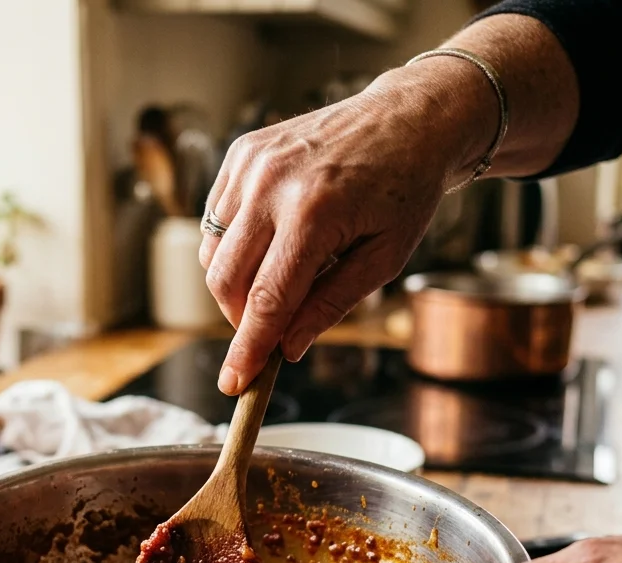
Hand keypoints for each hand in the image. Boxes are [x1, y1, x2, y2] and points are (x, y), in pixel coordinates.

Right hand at [200, 61, 495, 394]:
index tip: (234, 384)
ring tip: (283, 275)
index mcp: (315, 213)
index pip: (266, 300)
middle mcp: (273, 184)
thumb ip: (331, 305)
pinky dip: (234, 246)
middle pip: (226, 281)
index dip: (248, 349)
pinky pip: (216, 221)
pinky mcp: (242, 153)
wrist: (408, 119)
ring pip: (213, 254)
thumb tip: (288, 348)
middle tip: (273, 328)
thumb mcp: (384, 259)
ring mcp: (252, 164)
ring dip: (236, 284)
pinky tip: (272, 240)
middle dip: (241, 319)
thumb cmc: (405, 190)